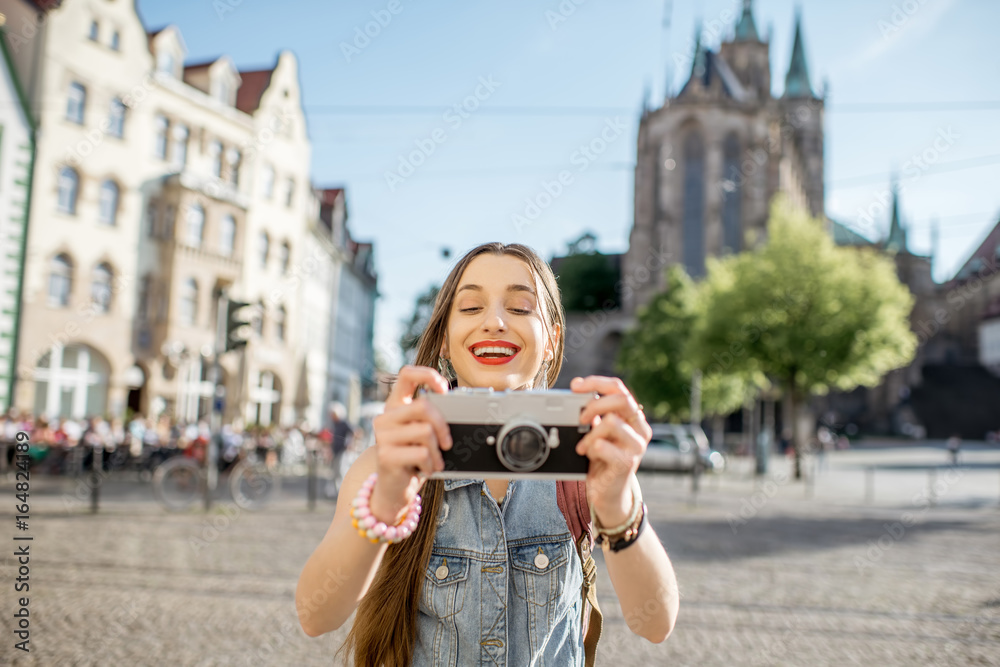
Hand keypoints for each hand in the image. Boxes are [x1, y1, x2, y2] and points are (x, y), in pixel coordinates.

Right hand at [369, 365, 452, 523]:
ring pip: (426, 431)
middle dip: (443, 425)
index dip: (427, 375)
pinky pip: (421, 453)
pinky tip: (426, 469)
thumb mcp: (421, 434)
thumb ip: (430, 419)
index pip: (407, 375)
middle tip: (447, 442)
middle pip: (423, 406)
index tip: (443, 388)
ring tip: (435, 460)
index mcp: (395, 406)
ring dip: (437, 450)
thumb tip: (454, 408)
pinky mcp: (385, 455)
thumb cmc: (412, 458)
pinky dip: (431, 464)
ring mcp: (382, 436)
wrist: (394, 488)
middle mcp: (385, 418)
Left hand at [571, 375, 651, 526]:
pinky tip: (588, 456)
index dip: (596, 382)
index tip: (576, 385)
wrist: (608, 493)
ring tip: (584, 446)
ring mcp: (636, 447)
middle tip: (580, 417)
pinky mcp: (628, 463)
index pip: (619, 388)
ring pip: (611, 422)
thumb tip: (578, 391)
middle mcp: (640, 429)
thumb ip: (595, 413)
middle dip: (594, 404)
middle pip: (622, 399)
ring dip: (590, 433)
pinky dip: (590, 448)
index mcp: (633, 417)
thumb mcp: (599, 431)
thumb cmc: (602, 459)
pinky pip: (603, 446)